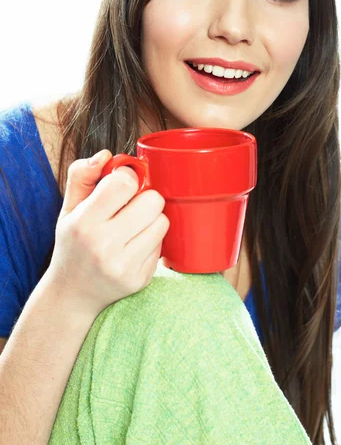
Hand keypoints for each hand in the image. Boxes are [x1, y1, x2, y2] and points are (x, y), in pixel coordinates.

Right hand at [46, 150, 169, 316]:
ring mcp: (124, 266)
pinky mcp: (141, 280)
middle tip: (130, 206)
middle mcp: (104, 246)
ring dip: (151, 219)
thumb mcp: (68, 208)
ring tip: (132, 226)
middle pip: (153, 201)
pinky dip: (151, 240)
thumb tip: (106, 155)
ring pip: (162, 222)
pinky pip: (162, 244)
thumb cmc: (73, 243)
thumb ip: (82, 175)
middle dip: (144, 198)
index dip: (127, 178)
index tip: (121, 186)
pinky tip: (133, 246)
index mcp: (84, 223)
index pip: (124, 183)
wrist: (73, 294)